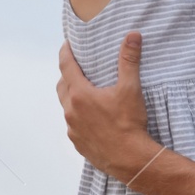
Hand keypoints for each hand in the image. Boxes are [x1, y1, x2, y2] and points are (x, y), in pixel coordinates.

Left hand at [56, 32, 153, 179]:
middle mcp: (71, 111)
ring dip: (72, 97)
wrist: (131, 159)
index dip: (65, 53)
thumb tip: (133, 36)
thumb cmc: (129, 124)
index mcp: (80, 94)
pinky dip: (79, 116)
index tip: (66, 45)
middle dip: (67, 75)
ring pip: (66, 107)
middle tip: (77, 68)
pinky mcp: (78, 143)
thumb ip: (129, 60)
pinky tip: (92, 117)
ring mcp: (72, 129)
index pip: (66, 66)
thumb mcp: (130, 89)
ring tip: (86, 93)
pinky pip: (73, 125)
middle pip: (62, 86)